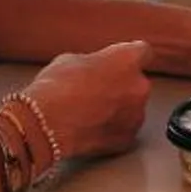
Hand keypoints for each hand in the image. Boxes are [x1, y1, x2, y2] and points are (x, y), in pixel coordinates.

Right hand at [26, 40, 150, 163]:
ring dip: (119, 109)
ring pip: (132, 108)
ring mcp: (136, 115)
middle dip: (122, 86)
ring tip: (92, 112)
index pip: (142, 52)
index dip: (130, 56)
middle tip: (98, 90)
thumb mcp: (72, 60)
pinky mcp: (127, 140)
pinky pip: (124, 131)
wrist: (47, 123)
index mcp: (128, 59)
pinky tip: (92, 128)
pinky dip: (113, 130)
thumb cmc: (57, 88)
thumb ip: (94, 63)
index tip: (123, 61)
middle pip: (137, 83)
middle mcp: (139, 86)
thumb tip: (94, 69)